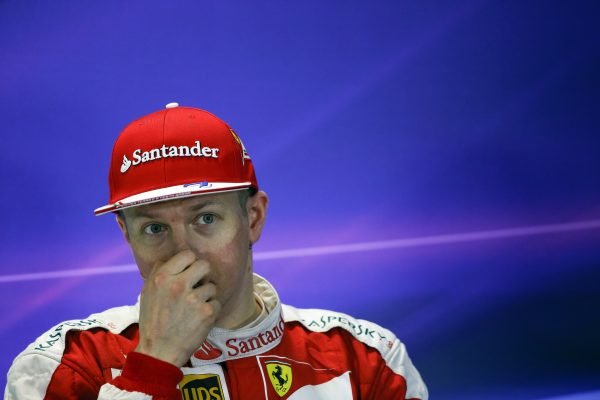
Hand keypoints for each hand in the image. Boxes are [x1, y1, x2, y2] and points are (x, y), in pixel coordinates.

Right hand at [134, 250, 221, 366]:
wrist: (159, 351)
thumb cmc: (153, 321)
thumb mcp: (147, 292)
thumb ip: (159, 273)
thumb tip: (171, 257)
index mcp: (162, 277)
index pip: (187, 255)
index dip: (190, 263)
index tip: (189, 272)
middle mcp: (178, 285)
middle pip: (204, 265)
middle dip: (203, 275)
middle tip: (197, 287)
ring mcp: (194, 299)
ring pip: (212, 286)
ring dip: (206, 296)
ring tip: (193, 309)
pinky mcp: (207, 312)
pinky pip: (216, 302)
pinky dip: (210, 311)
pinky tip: (198, 319)